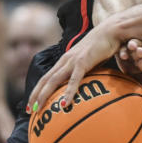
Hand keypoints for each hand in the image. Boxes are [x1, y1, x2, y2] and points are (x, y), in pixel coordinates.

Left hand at [27, 19, 141, 113]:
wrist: (111, 31)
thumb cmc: (103, 47)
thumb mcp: (90, 61)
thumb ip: (84, 71)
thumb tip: (85, 85)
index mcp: (65, 60)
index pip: (46, 77)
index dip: (37, 90)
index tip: (32, 104)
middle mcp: (65, 60)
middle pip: (45, 80)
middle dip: (35, 96)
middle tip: (30, 111)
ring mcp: (73, 61)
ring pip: (53, 80)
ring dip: (44, 95)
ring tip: (38, 109)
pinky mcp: (83, 62)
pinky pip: (74, 80)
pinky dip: (68, 92)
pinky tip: (65, 104)